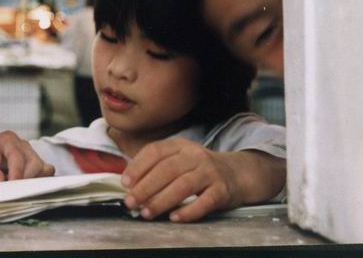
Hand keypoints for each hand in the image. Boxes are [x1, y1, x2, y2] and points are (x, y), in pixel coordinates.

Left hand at [0, 130, 54, 182]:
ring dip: (32, 181)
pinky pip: (44, 171)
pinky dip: (37, 180)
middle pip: (35, 163)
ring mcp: (30, 153)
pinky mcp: (33, 162)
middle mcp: (22, 144)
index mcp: (8, 140)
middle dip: (25, 179)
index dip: (16, 174)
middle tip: (11, 189)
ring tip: (15, 186)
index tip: (11, 187)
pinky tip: (23, 186)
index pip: (18, 157)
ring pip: (42, 168)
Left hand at [121, 138, 240, 222]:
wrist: (236, 174)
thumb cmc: (199, 169)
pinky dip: (188, 211)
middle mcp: (195, 155)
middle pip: (167, 169)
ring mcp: (210, 172)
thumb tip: (130, 185)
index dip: (138, 166)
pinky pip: (204, 202)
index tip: (125, 182)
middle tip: (131, 202)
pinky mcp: (222, 190)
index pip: (155, 151)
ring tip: (147, 212)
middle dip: (145, 187)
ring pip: (183, 185)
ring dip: (162, 200)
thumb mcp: (179, 159)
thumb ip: (156, 167)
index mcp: (180, 145)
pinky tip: (174, 217)